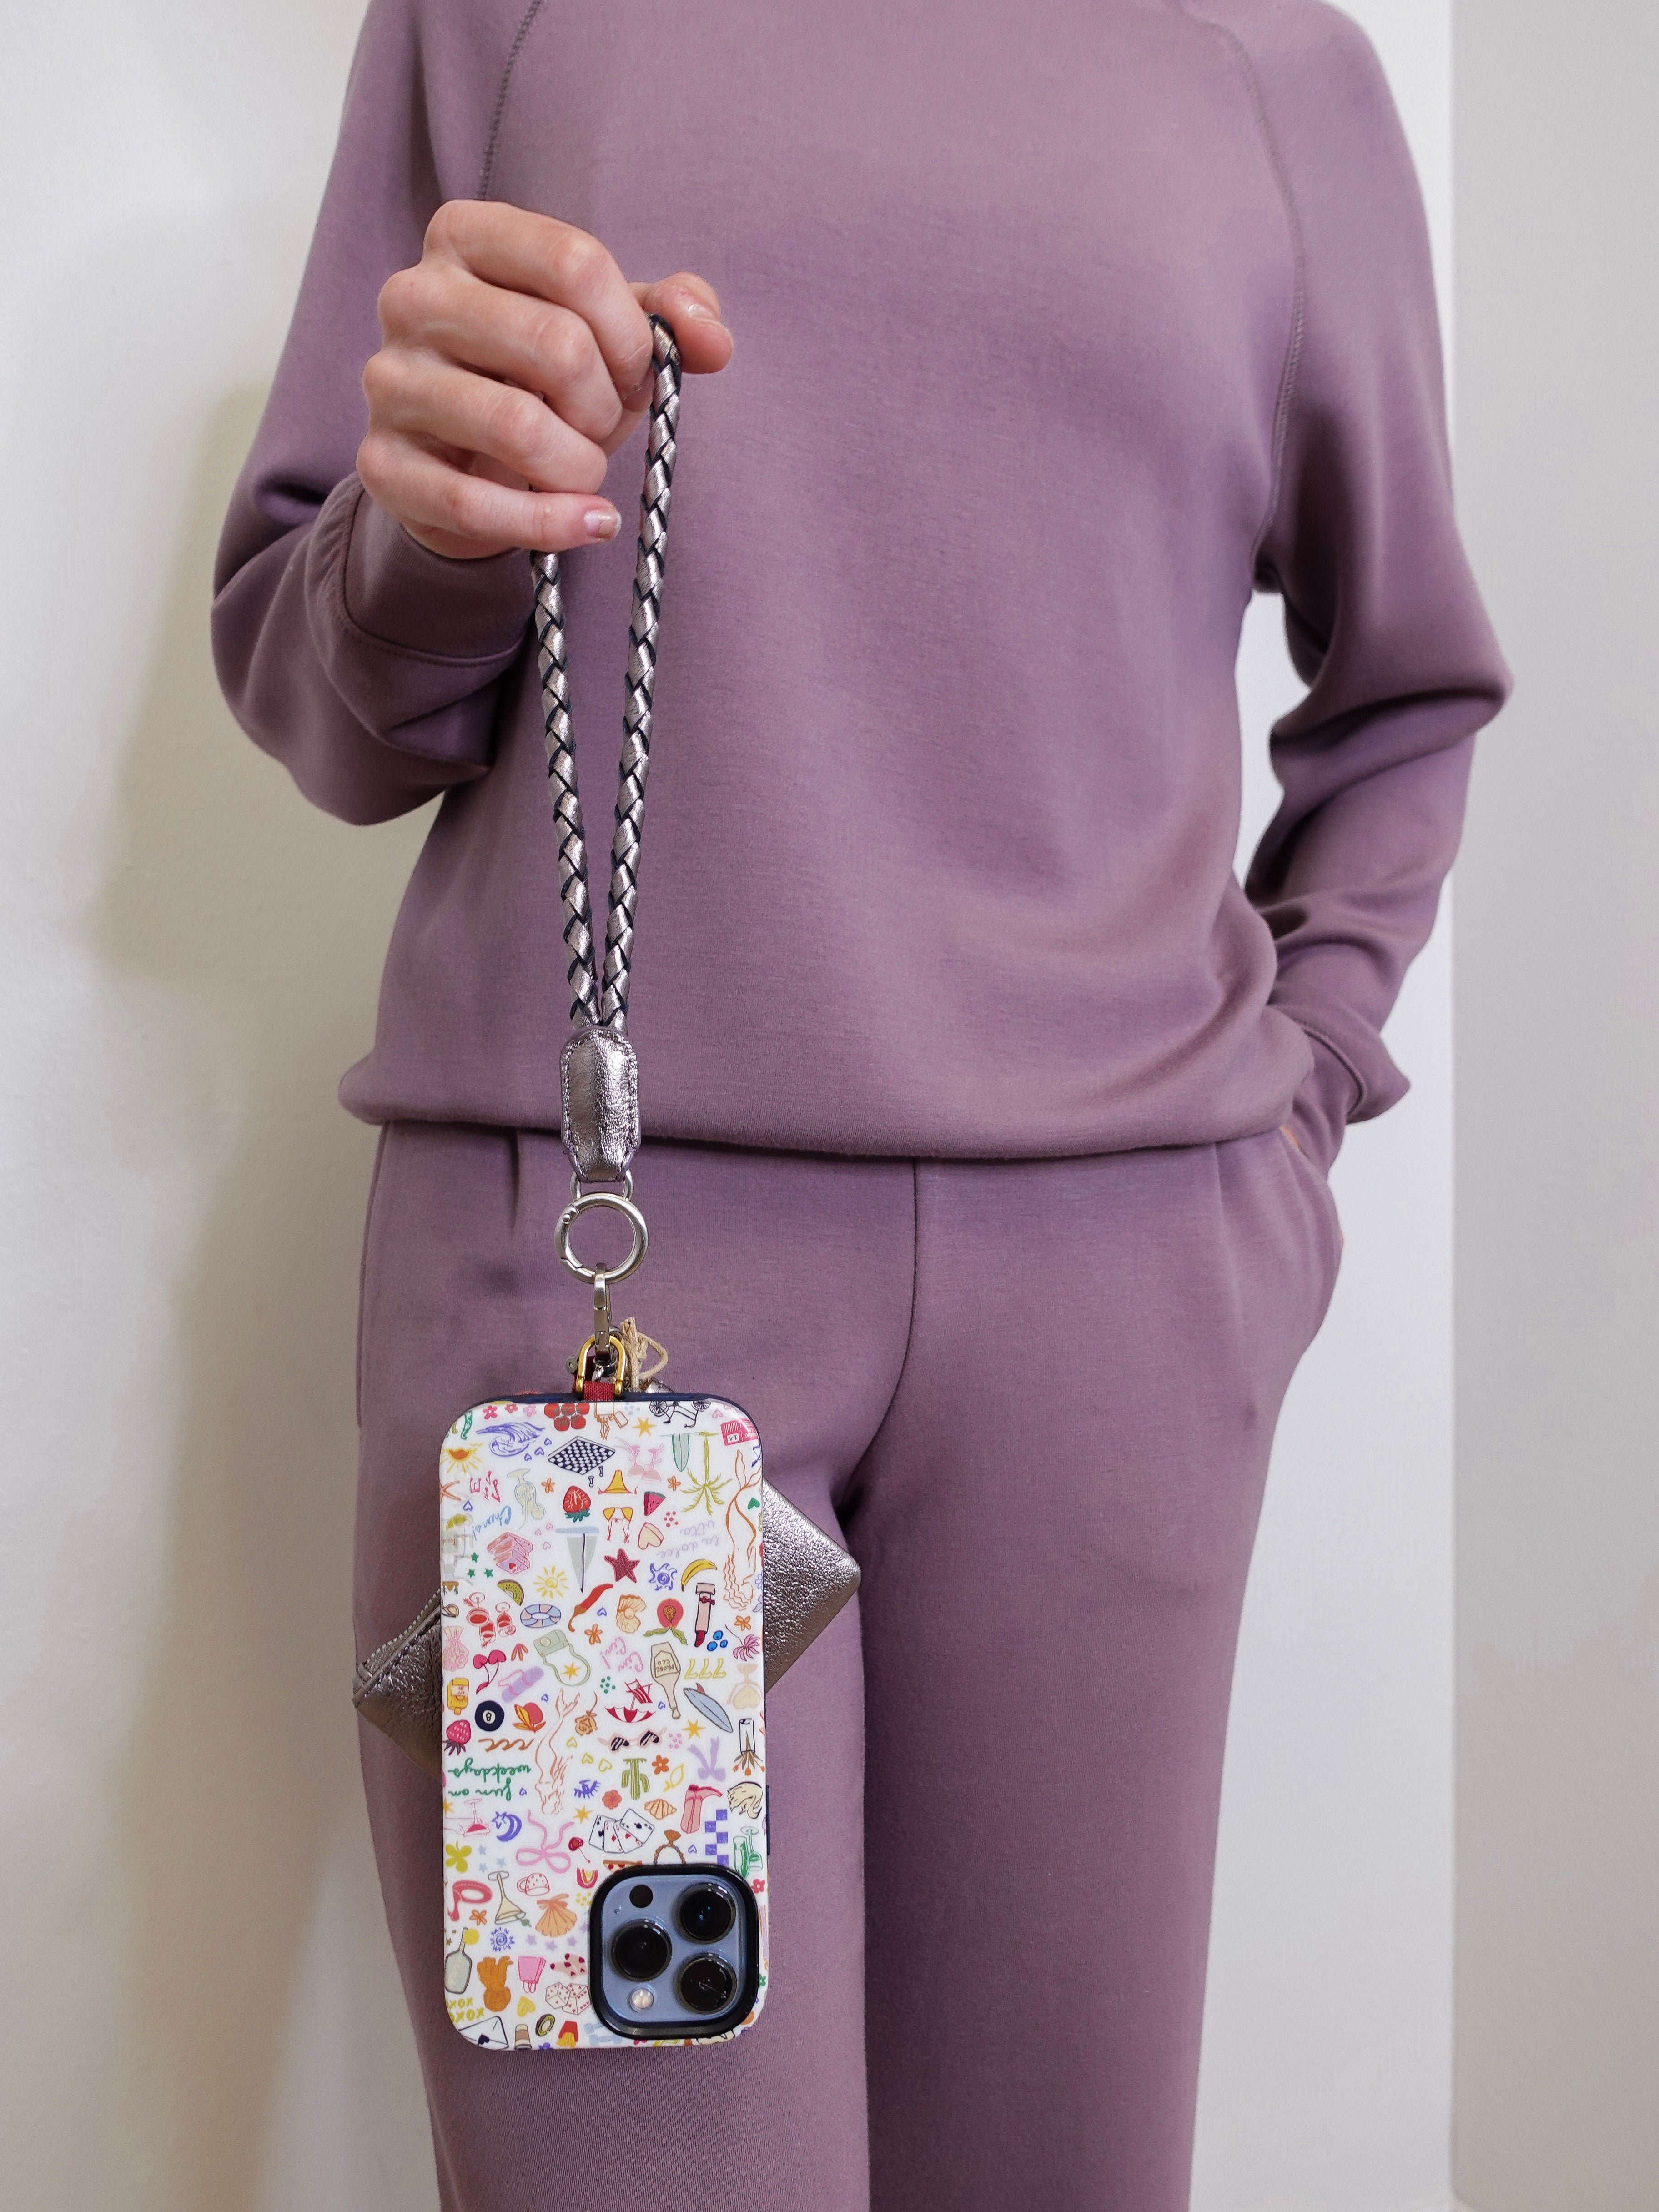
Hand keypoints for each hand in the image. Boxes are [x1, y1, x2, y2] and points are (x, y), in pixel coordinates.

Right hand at [358, 201, 732, 559]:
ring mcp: (389, 380)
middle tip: (603, 424)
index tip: (635, 368)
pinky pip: (476, 504)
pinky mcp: (382, 463)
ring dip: (580, 465)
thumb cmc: (541, 382)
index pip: (574, 261)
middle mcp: (412, 296)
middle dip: (605, 402)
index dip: (629, 330)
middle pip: (555, 343)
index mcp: (466, 237)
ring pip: (517, 426)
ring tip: (583, 470)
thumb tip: (712, 337)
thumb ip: (667, 315)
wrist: (469, 463)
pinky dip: (552, 524)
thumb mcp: (609, 333)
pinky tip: (586, 522)